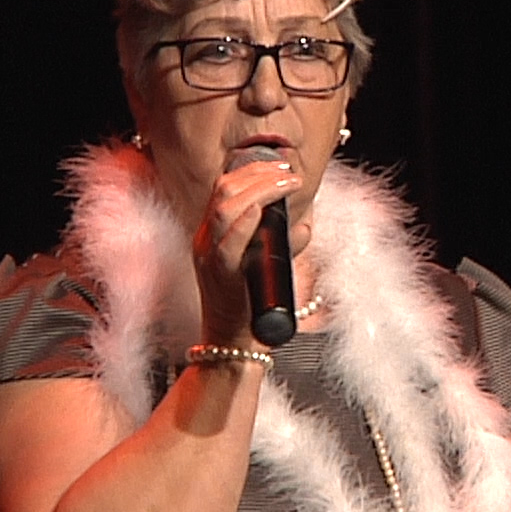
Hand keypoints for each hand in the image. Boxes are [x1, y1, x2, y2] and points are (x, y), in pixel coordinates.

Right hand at [191, 160, 304, 345]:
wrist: (234, 344)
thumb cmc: (252, 306)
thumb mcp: (266, 266)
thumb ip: (280, 244)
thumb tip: (303, 226)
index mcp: (213, 235)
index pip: (224, 189)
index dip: (252, 171)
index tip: (281, 166)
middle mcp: (207, 242)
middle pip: (224, 191)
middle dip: (258, 174)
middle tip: (288, 172)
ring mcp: (211, 258)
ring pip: (225, 209)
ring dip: (260, 189)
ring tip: (287, 183)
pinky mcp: (222, 276)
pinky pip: (229, 242)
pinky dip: (246, 220)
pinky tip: (263, 208)